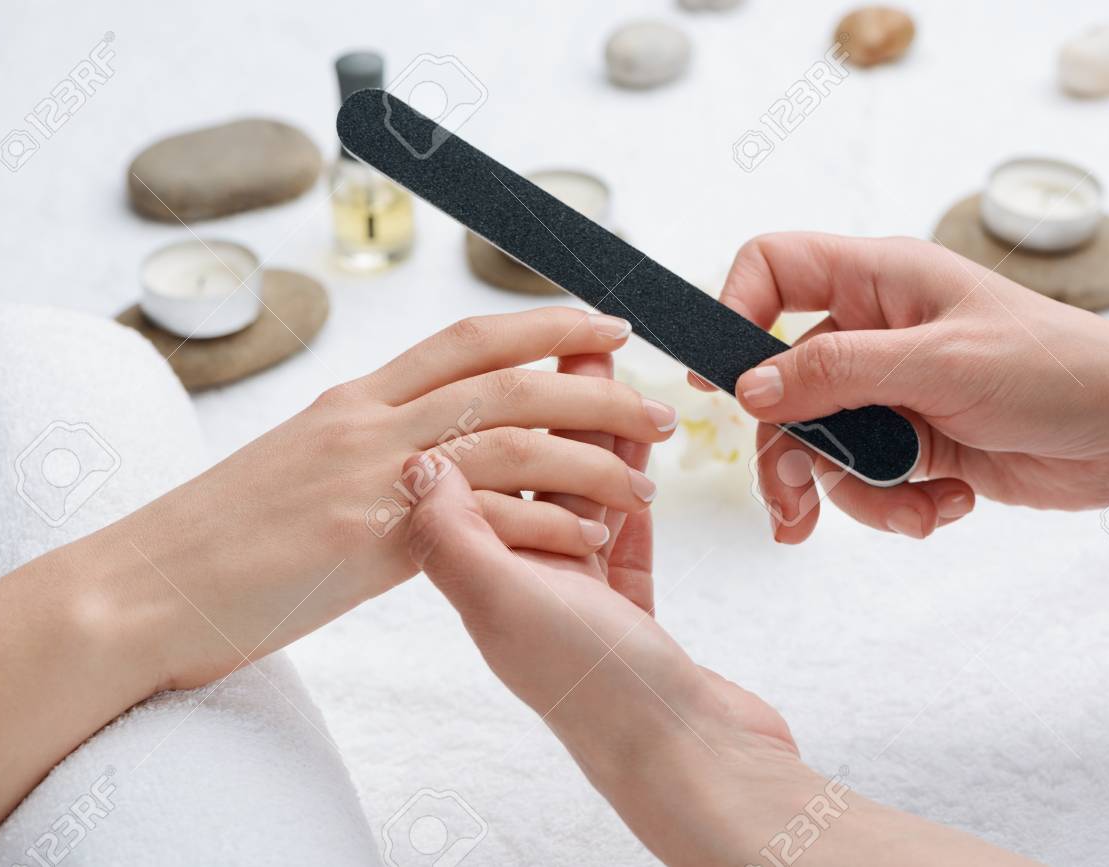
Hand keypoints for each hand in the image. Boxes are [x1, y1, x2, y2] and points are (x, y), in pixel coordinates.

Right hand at [0, 308, 678, 850]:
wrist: (147, 587)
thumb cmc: (226, 534)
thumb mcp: (303, 462)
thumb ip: (372, 443)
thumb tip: (430, 444)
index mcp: (357, 398)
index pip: (469, 338)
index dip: (548, 324)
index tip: (607, 326)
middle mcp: (370, 421)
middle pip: (510, 378)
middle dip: (598, 388)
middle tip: (659, 406)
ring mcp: (372, 476)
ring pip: (513, 442)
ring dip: (593, 459)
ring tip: (644, 482)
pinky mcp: (371, 539)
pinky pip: (489, 521)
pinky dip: (550, 527)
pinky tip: (592, 542)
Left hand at [404, 368, 1036, 866]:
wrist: (689, 756)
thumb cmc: (594, 688)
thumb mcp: (505, 600)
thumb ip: (456, 531)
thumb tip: (419, 462)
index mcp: (482, 573)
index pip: (479, 466)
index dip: (497, 403)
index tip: (524, 351)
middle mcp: (520, 580)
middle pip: (530, 471)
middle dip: (553, 405)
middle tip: (585, 348)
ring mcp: (575, 595)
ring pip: (579, 494)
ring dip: (595, 436)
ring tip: (614, 379)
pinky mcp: (626, 612)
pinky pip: (624, 534)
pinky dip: (630, 488)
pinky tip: (640, 454)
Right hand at [698, 233, 1108, 538]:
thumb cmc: (1058, 370)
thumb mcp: (940, 364)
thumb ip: (838, 373)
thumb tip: (749, 389)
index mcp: (880, 281)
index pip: (774, 267)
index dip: (734, 311)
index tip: (720, 382)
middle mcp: (875, 332)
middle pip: (781, 383)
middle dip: (789, 451)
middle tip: (793, 503)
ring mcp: (891, 390)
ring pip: (819, 445)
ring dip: (853, 494)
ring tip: (907, 513)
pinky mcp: (912, 443)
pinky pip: (865, 480)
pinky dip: (895, 505)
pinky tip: (945, 504)